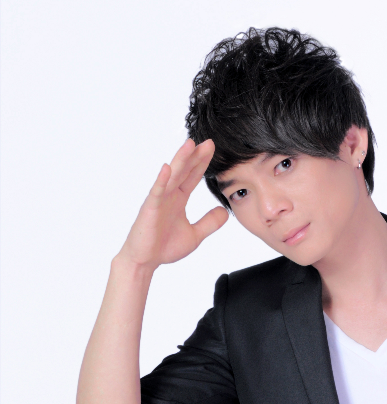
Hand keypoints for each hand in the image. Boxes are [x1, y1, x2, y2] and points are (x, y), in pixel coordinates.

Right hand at [117, 138, 228, 270]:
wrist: (145, 262)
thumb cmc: (164, 247)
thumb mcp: (195, 235)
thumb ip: (209, 222)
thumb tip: (224, 211)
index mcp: (178, 200)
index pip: (192, 176)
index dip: (202, 163)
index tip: (212, 149)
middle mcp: (169, 196)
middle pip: (184, 171)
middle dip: (195, 156)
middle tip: (208, 141)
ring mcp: (159, 201)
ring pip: (172, 177)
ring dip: (180, 160)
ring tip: (190, 144)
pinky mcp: (150, 210)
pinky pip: (157, 192)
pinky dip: (162, 180)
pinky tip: (168, 168)